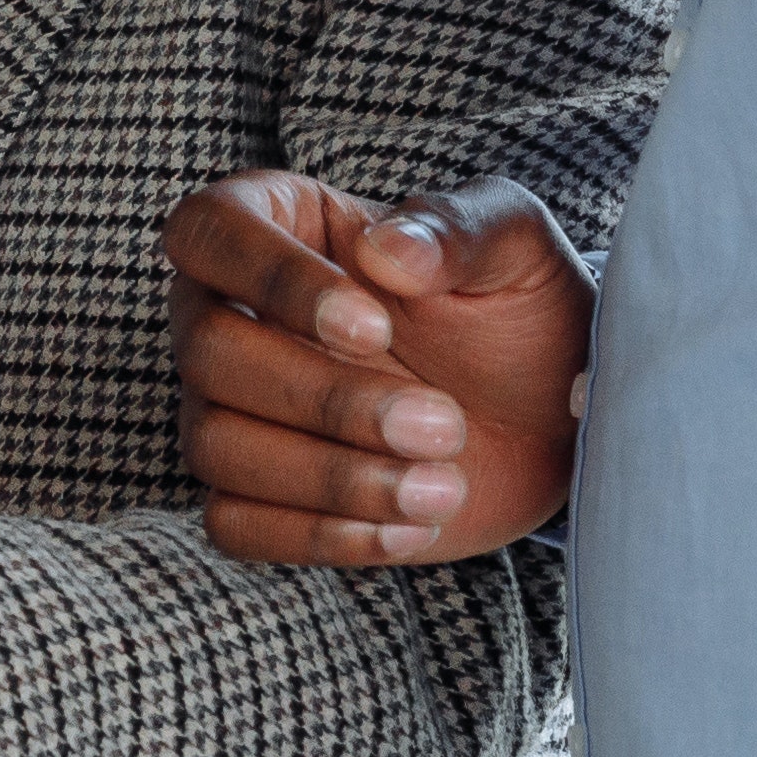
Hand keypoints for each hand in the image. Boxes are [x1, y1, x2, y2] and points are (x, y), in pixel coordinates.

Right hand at [170, 171, 579, 567]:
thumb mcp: (518, 247)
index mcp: (280, 223)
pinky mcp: (255, 493)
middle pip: (207, 351)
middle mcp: (233, 311)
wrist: (549, 421)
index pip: (209, 230)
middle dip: (326, 399)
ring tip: (443, 487)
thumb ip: (457, 228)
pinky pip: (234, 523)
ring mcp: (234, 407)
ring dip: (331, 476)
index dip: (273, 280)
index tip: (376, 330)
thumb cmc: (520, 312)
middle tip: (443, 423)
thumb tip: (384, 250)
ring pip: (213, 444)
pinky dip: (320, 534)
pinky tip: (408, 527)